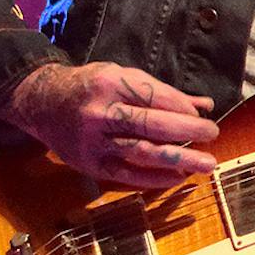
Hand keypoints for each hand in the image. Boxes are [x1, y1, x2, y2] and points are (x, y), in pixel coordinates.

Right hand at [0, 61, 218, 189]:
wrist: (43, 104)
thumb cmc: (90, 87)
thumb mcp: (122, 76)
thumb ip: (162, 92)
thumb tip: (205, 105)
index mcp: (110, 84)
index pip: (154, 97)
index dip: (181, 108)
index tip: (202, 116)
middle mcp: (100, 113)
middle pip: (150, 125)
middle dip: (186, 131)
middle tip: (212, 135)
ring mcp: (94, 142)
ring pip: (142, 152)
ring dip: (178, 160)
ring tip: (205, 164)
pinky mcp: (91, 164)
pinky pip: (127, 175)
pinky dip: (155, 178)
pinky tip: (178, 177)